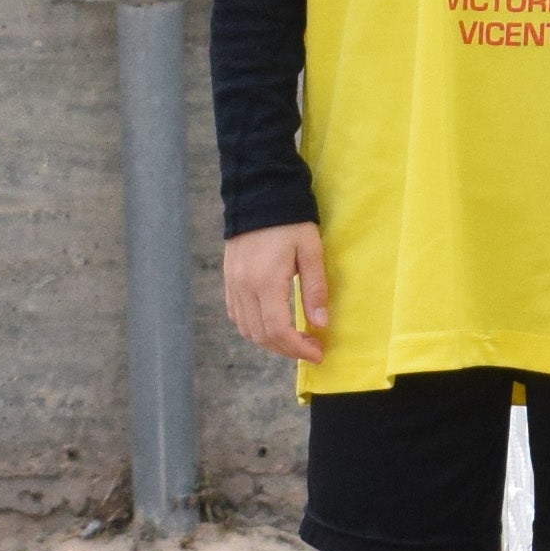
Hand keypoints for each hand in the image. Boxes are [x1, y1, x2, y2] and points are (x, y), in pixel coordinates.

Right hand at [222, 223, 328, 364]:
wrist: (259, 197)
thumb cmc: (291, 222)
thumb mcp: (312, 251)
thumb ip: (315, 288)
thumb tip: (321, 324)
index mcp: (265, 281)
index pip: (277, 330)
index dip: (297, 348)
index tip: (317, 353)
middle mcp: (244, 287)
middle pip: (261, 335)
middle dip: (287, 349)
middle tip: (312, 349)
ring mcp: (232, 285)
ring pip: (246, 329)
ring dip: (271, 342)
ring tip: (296, 340)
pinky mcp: (228, 281)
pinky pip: (237, 315)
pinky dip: (254, 328)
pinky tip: (274, 326)